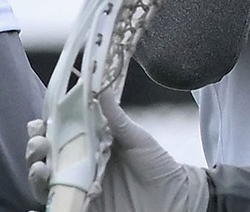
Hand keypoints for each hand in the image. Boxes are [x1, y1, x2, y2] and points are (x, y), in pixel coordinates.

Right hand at [26, 101, 211, 211]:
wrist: (173, 197)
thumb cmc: (157, 166)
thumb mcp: (139, 140)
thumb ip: (117, 120)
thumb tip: (102, 89)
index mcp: (91, 144)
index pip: (60, 133)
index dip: (46, 127)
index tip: (40, 122)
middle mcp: (79, 165)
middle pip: (47, 156)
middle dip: (36, 148)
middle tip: (40, 143)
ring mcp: (78, 186)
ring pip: (45, 181)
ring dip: (36, 172)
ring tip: (41, 167)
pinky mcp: (80, 206)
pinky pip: (57, 205)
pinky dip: (45, 202)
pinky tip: (42, 196)